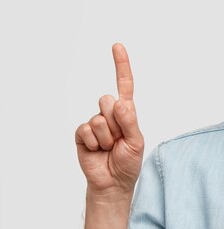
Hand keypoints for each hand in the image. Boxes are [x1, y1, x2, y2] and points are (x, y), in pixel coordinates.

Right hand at [75, 43, 144, 196]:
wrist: (112, 183)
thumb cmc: (127, 161)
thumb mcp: (136, 142)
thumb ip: (130, 121)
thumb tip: (120, 102)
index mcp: (126, 111)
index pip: (124, 84)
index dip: (121, 64)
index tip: (117, 46)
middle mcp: (110, 113)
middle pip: (108, 100)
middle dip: (116, 121)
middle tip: (118, 139)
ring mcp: (95, 122)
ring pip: (99, 118)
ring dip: (106, 136)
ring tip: (109, 147)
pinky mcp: (82, 134)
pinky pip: (86, 130)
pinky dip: (94, 143)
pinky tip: (97, 150)